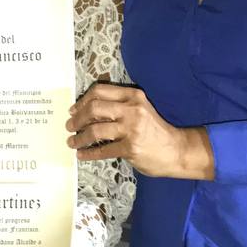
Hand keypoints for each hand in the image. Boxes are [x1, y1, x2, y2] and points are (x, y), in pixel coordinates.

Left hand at [66, 82, 213, 178]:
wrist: (176, 150)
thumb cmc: (154, 130)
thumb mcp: (139, 109)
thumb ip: (118, 106)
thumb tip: (87, 110)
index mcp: (133, 96)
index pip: (100, 91)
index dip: (82, 101)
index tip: (73, 110)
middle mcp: (132, 109)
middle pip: (94, 108)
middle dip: (77, 118)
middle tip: (69, 126)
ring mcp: (131, 129)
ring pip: (95, 129)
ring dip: (79, 137)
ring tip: (72, 142)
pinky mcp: (130, 148)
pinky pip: (103, 150)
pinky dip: (89, 153)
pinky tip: (82, 155)